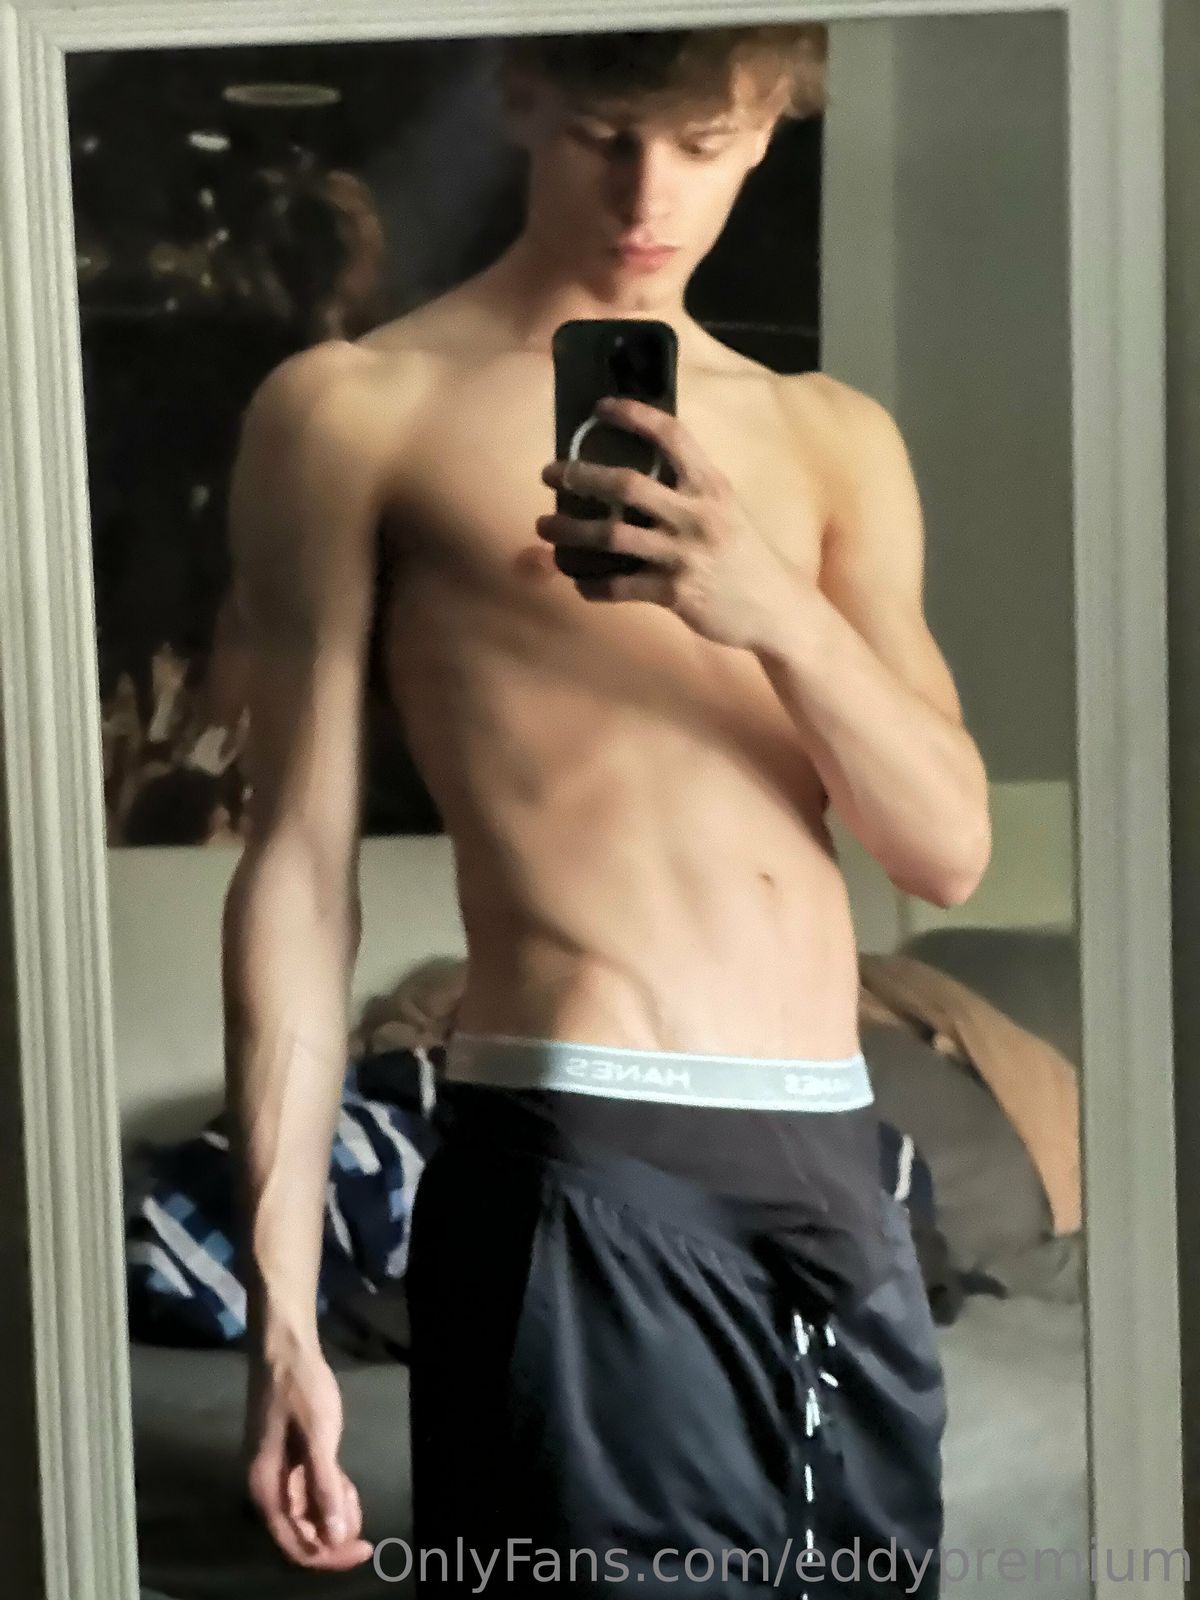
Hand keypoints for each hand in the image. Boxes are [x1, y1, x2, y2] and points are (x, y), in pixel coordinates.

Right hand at [243, 1336, 373, 1569]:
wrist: (284, 1346)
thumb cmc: (299, 1389)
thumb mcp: (318, 1437)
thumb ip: (325, 1487)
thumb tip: (336, 1536)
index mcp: (266, 1488)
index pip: (295, 1543)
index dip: (328, 1555)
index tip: (362, 1549)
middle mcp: (267, 1486)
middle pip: (300, 1531)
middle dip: (333, 1535)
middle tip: (366, 1528)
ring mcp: (277, 1470)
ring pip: (306, 1510)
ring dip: (333, 1513)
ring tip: (357, 1500)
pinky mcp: (287, 1455)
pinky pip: (307, 1488)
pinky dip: (329, 1492)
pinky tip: (347, 1486)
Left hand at [537, 395, 804, 651]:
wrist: (778, 609)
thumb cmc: (745, 555)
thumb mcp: (726, 509)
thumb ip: (688, 489)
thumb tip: (637, 472)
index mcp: (711, 486)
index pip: (671, 434)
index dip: (634, 416)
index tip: (600, 408)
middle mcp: (697, 515)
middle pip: (626, 484)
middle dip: (579, 475)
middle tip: (549, 473)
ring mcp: (685, 555)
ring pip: (611, 536)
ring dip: (570, 531)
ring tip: (545, 527)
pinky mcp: (676, 594)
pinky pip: (620, 586)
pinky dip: (593, 585)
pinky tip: (580, 582)